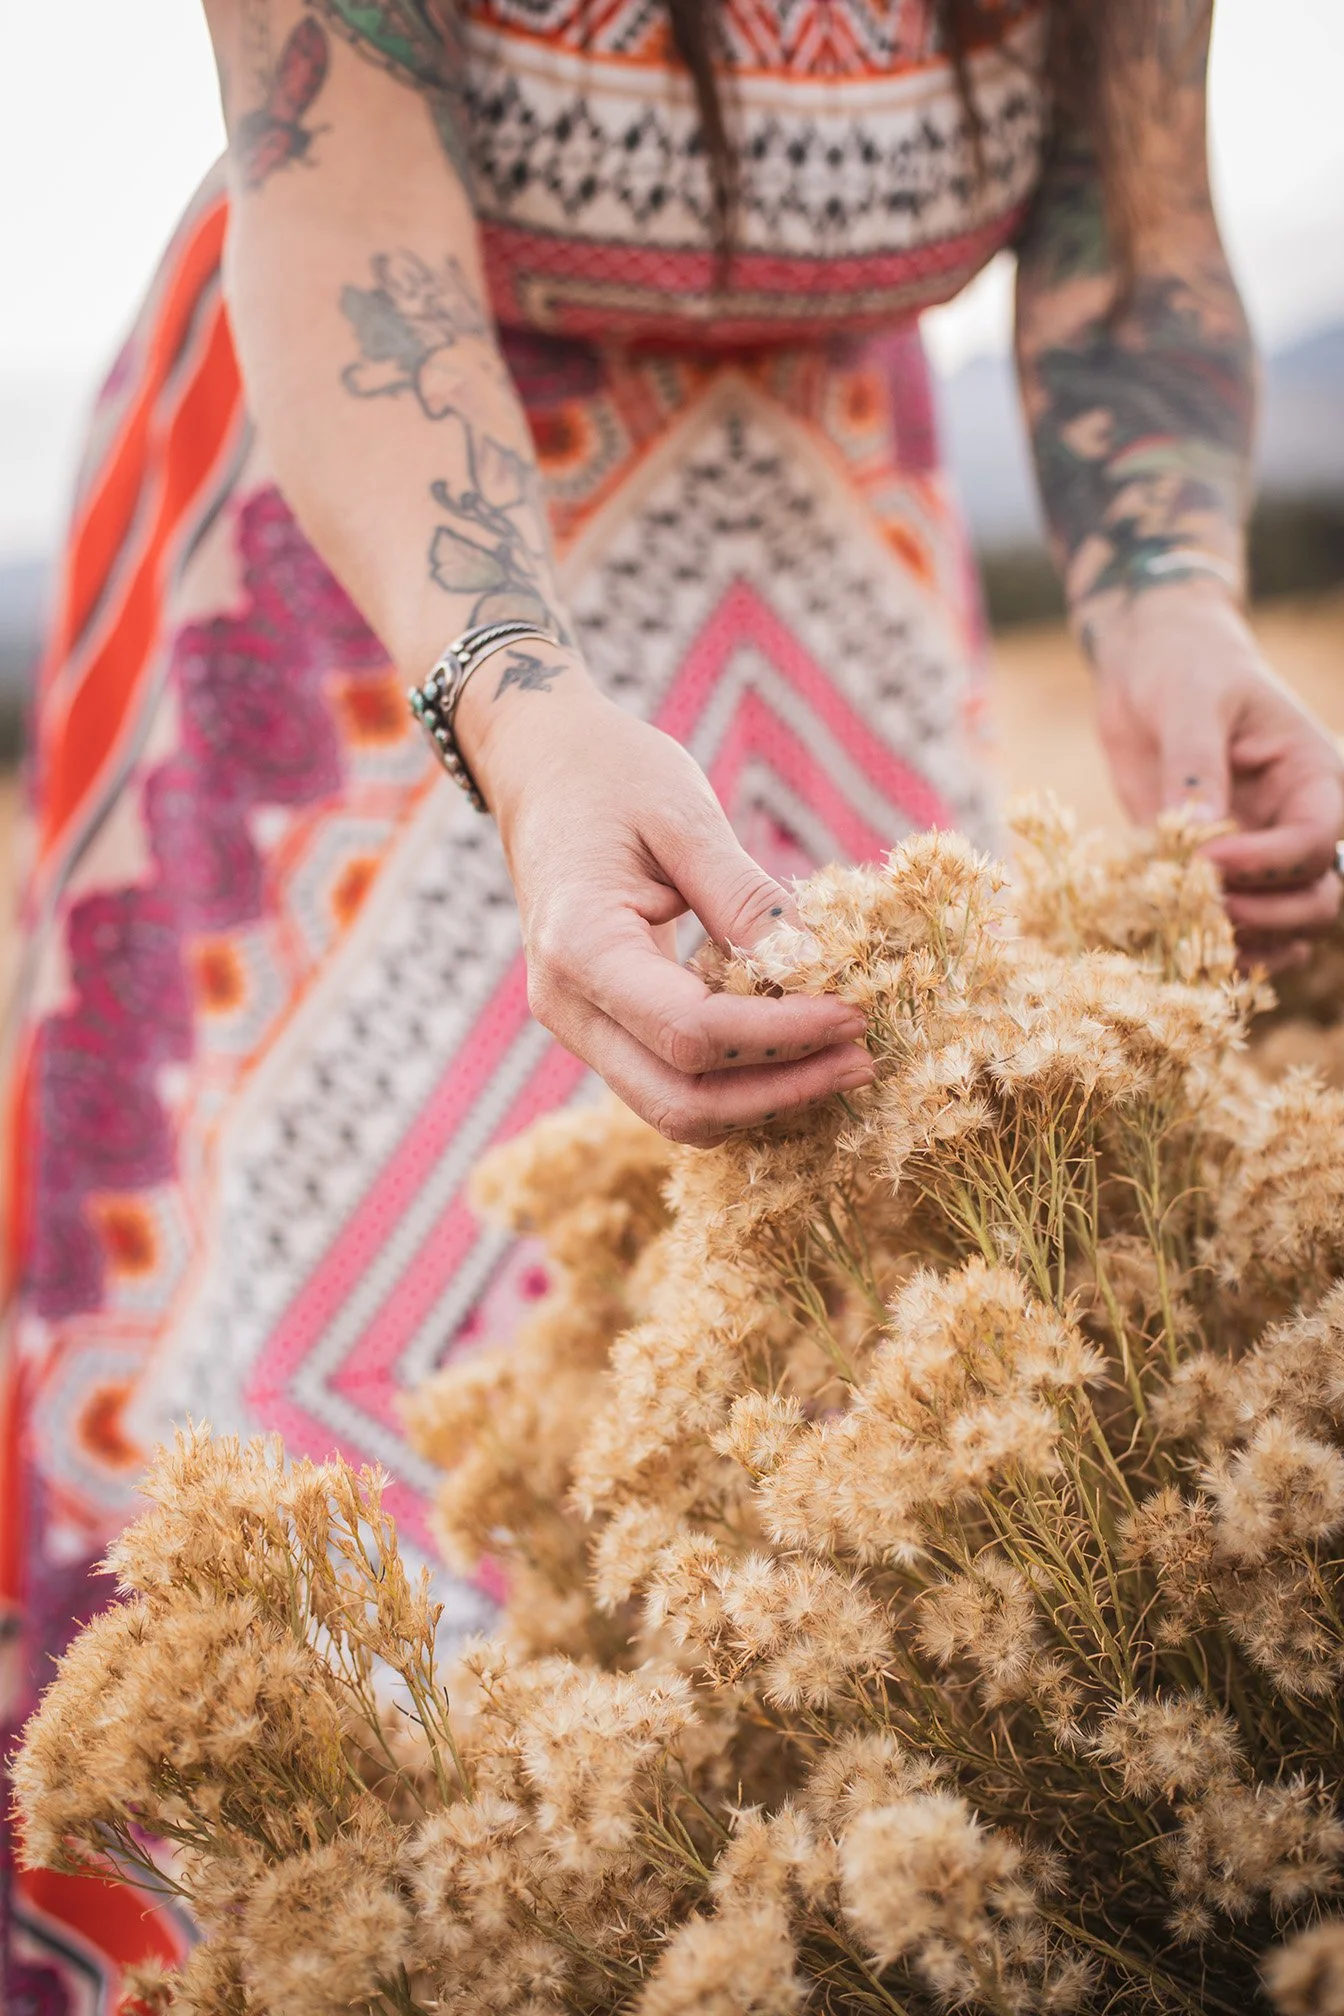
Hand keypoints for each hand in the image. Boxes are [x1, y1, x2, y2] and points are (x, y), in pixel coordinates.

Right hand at [460, 653, 873, 1143]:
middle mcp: (568, 1005)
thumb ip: (746, 899)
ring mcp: (578, 1026)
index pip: (691, 1031)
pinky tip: (795, 1051)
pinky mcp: (602, 1028)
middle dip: (779, 1092)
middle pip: (680, 1100)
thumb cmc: (612, 776)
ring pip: (675, 1110)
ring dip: (762, 1100)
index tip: (854, 1016)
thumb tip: (818, 968)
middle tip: (862, 1061)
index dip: (782, 1036)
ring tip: (839, 1060)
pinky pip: (671, 1083)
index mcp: (581, 946)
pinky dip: (737, 1083)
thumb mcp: (686, 818)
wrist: (542, 768)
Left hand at [1085, 580, 1343, 972]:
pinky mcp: (1217, 870)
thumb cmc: (1184, 670)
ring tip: (1195, 934)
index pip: (1317, 838)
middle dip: (1269, 911)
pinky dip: (1225, 948)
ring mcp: (1259, 852)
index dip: (1270, 861)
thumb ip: (1196, 765)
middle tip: (1203, 902)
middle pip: (1319, 895)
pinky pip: (1242, 927)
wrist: (1150, 672)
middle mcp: (1295, 821)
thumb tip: (1202, 833)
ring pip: (1290, 923)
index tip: (1210, 858)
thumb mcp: (1190, 702)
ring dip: (1252, 939)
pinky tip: (1186, 951)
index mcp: (1311, 776)